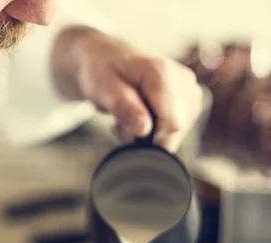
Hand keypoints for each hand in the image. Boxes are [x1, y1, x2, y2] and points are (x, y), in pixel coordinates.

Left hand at [52, 27, 202, 151]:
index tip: (122, 126)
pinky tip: (140, 116)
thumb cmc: (100, 71)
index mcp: (161, 74)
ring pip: (178, 132)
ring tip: (128, 116)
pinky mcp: (190, 97)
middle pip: (176, 130)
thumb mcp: (102, 89)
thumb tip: (144, 130)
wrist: (104, 58)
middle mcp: (182, 79)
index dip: (147, 136)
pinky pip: (178, 127)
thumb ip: (123, 107)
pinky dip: (158, 129)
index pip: (171, 123)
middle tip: (121, 121)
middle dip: (147, 136)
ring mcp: (189, 88)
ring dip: (151, 133)